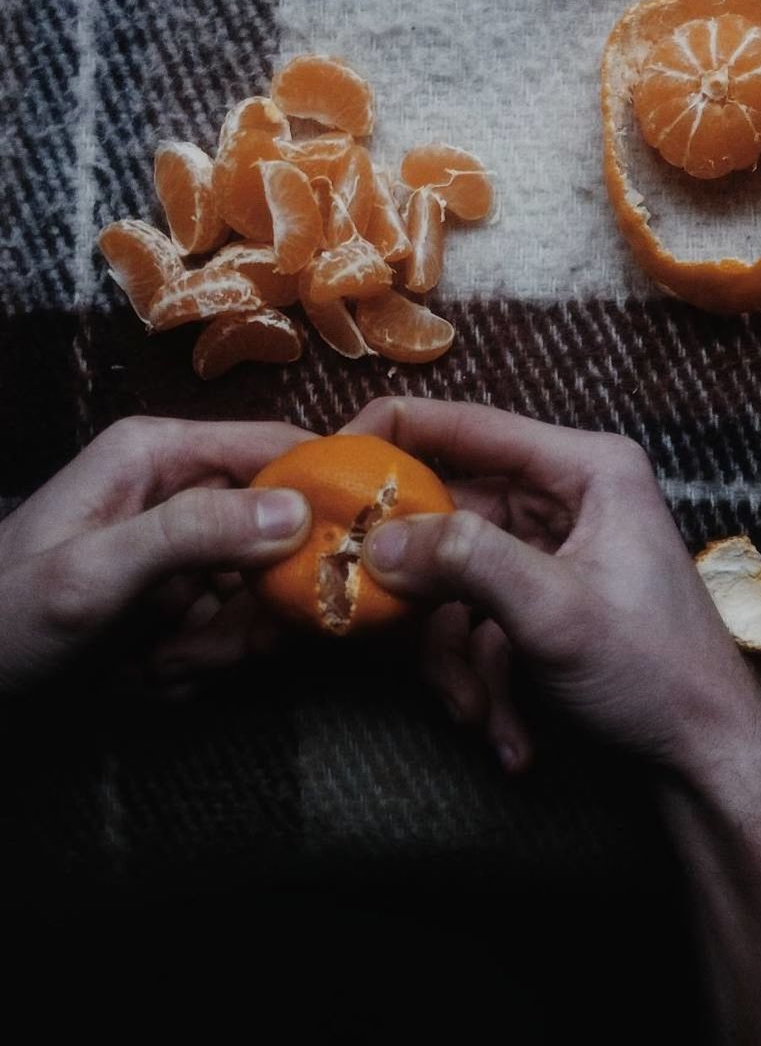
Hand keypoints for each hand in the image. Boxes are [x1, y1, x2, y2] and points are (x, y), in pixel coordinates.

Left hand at [0, 416, 313, 694]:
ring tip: (155, 664)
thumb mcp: (92, 574)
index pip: (277, 448)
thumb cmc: (1, 619)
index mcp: (161, 456)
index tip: (362, 544)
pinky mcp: (186, 600)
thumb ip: (193, 532)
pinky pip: (235, 631)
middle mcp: (183, 495)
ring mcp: (188, 553)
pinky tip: (146, 675)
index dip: (326, 489)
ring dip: (219, 643)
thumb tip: (300, 509)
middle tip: (195, 646)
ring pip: (263, 596)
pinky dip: (201, 664)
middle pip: (280, 538)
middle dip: (251, 604)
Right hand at [340, 397, 760, 776]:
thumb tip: (380, 539)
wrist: (704, 756)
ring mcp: (554, 553)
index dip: (392, 436)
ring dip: (453, 655)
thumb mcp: (552, 611)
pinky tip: (509, 731)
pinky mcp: (544, 601)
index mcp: (585, 469)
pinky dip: (483, 677)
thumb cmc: (655, 673)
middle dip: (421, 588)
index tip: (327, 467)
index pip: (469, 426)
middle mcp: (567, 500)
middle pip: (452, 515)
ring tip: (474, 710)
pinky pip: (482, 622)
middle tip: (379, 620)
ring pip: (458, 581)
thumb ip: (464, 560)